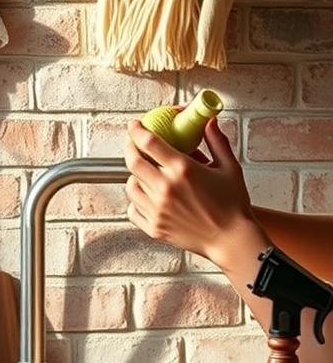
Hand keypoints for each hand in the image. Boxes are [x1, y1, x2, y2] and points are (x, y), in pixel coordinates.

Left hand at [124, 118, 254, 267]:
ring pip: (131, 185)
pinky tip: (147, 196)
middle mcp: (166, 188)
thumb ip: (216, 141)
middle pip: (133, 161)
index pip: (149, 142)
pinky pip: (133, 209)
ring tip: (145, 174)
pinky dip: (136, 201)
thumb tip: (209, 122)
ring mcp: (157, 209)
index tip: (135, 126)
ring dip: (135, 176)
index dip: (137, 130)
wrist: (232, 240)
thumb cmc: (233, 206)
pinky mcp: (155, 227)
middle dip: (130, 148)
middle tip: (134, 144)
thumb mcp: (229, 167)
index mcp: (182, 170)